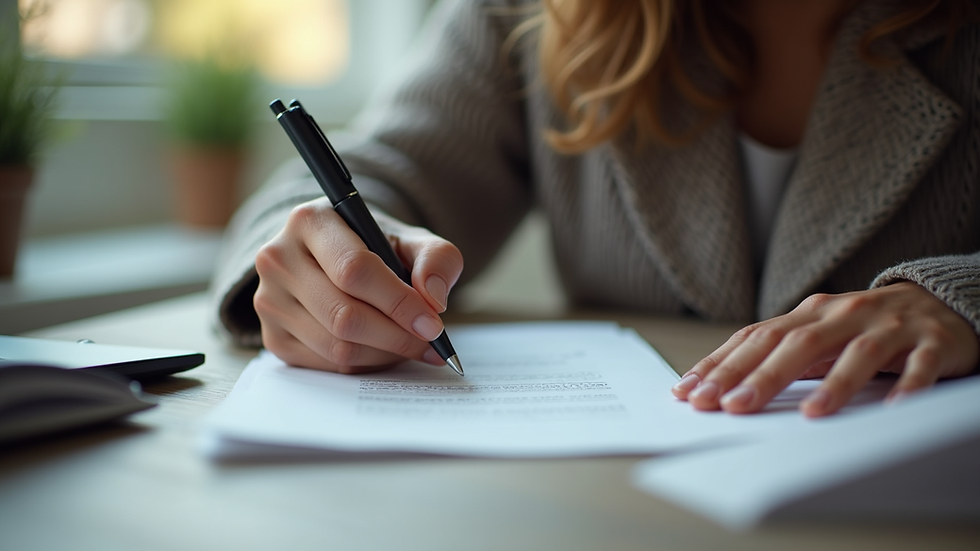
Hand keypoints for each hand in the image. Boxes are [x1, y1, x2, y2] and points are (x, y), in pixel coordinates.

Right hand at [253, 197, 462, 372]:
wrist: (332, 257)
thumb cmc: (374, 246)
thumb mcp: (410, 239)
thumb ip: (435, 259)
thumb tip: (433, 299)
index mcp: (310, 221)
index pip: (354, 270)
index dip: (398, 302)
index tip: (433, 324)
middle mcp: (278, 259)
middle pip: (344, 315)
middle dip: (397, 336)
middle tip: (431, 343)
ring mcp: (269, 300)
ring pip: (336, 346)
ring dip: (384, 354)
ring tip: (411, 345)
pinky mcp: (271, 337)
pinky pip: (325, 364)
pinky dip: (363, 364)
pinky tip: (382, 349)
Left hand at [671, 282, 978, 416]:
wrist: (939, 302)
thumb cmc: (863, 328)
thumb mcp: (818, 336)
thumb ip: (778, 356)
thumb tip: (721, 388)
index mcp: (809, 313)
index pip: (756, 337)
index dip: (721, 364)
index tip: (689, 392)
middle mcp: (844, 314)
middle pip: (796, 343)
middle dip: (760, 375)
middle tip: (731, 406)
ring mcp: (889, 327)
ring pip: (857, 354)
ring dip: (833, 384)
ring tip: (809, 414)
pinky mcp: (933, 342)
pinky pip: (920, 366)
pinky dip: (907, 387)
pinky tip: (891, 409)